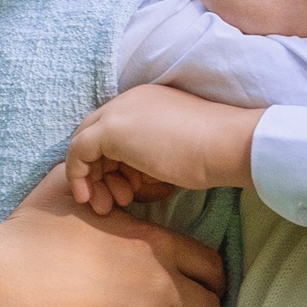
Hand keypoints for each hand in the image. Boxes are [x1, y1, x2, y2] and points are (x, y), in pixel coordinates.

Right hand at [0, 166, 225, 306]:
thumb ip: (93, 182)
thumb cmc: (30, 234)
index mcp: (154, 242)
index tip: (214, 291)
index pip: (211, 264)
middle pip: (210, 306)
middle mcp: (159, 281)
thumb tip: (98, 166)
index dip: (217, 281)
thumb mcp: (66, 192)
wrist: (2, 282)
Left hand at [66, 86, 263, 215]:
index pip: (115, 130)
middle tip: (111, 201)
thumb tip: (134, 178)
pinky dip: (79, 177)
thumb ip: (150, 155)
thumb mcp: (176, 149)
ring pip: (84, 145)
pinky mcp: (110, 129)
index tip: (130, 189)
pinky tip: (89, 199)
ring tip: (107, 206)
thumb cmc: (215, 152)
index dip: (115, 162)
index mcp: (147, 100)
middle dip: (98, 172)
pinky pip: (78, 152)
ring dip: (91, 180)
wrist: (227, 144)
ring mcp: (118, 112)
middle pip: (95, 136)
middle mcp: (129, 100)